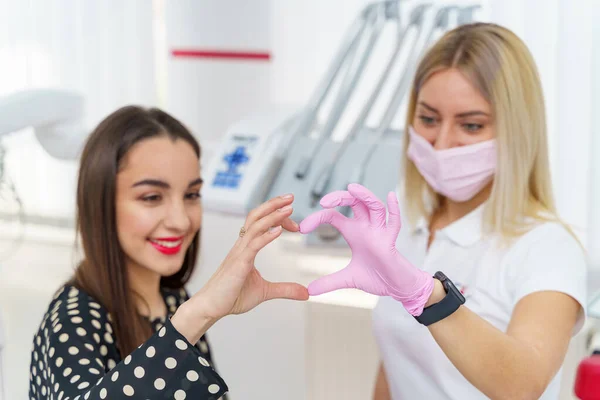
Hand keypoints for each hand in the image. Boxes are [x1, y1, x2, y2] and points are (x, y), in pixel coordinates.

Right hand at [173, 194, 308, 342]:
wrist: (209, 308)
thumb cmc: (231, 297)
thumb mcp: (264, 292)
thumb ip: (285, 289)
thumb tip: (306, 293)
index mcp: (245, 249)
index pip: (260, 224)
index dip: (277, 218)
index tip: (294, 222)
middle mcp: (241, 246)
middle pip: (255, 216)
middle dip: (273, 205)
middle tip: (291, 197)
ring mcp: (239, 254)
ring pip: (255, 226)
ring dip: (272, 215)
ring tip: (288, 208)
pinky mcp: (238, 264)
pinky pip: (253, 245)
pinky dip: (266, 236)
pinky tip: (279, 230)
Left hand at [299, 183, 433, 315]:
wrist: (396, 288)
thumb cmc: (376, 277)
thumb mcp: (348, 279)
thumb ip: (329, 282)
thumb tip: (310, 291)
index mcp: (354, 232)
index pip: (333, 216)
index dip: (317, 218)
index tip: (302, 229)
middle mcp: (366, 227)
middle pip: (354, 203)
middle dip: (340, 198)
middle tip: (323, 201)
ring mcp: (380, 232)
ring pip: (374, 207)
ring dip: (364, 196)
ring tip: (352, 188)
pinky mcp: (391, 241)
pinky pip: (394, 223)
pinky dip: (394, 209)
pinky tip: (390, 196)